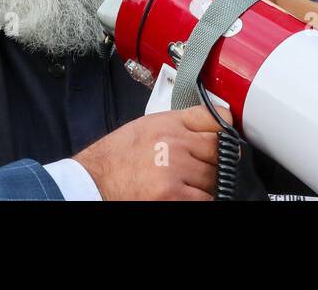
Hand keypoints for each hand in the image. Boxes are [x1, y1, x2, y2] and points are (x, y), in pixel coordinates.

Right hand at [72, 105, 223, 200]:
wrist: (92, 183)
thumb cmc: (116, 158)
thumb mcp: (147, 127)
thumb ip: (179, 125)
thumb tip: (212, 129)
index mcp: (169, 123)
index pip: (215, 119)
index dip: (223, 131)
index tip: (224, 140)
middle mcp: (174, 143)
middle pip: (219, 151)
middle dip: (212, 161)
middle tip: (197, 169)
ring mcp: (175, 170)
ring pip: (215, 177)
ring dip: (206, 184)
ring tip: (185, 185)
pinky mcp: (173, 196)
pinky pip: (206, 199)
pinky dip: (200, 199)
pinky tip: (185, 195)